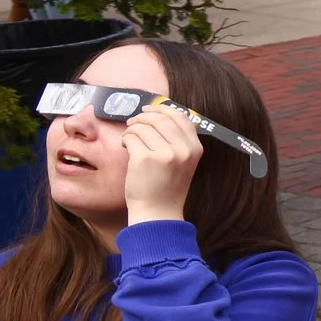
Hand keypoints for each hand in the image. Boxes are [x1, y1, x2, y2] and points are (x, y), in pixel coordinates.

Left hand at [123, 105, 203, 223]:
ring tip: (130, 141)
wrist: (158, 212)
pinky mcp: (145, 159)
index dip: (162, 109)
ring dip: (131, 130)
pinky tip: (126, 148)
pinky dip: (125, 140)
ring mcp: (166, 154)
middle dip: (142, 117)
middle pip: (159, 118)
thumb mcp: (183, 162)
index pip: (181, 116)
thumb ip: (178, 140)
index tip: (148, 110)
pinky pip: (131, 137)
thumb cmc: (166, 186)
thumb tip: (158, 113)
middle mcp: (184, 150)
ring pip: (143, 126)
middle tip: (133, 124)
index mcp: (195, 148)